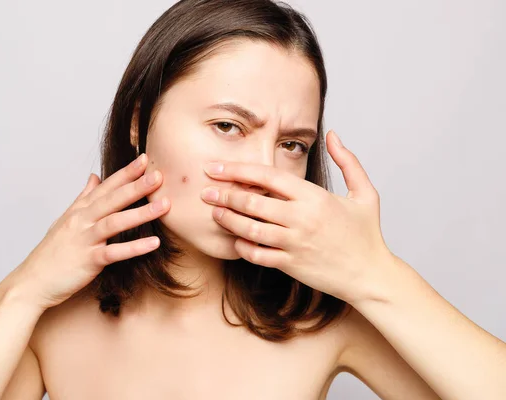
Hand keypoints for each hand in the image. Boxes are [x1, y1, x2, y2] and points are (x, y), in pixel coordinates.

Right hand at [6, 153, 170, 310]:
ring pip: (115, 222)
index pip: (105, 187)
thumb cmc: (52, 253)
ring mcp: (84, 240)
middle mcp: (82, 221)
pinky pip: (114, 252)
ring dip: (141, 213)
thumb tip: (94, 177)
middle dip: (136, 186)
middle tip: (159, 175)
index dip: (125, 173)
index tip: (144, 159)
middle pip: (112, 199)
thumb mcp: (66, 220)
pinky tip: (154, 243)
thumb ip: (83, 198)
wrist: (32, 282)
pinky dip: (135, 248)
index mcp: (79, 211)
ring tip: (164, 205)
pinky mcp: (88, 261)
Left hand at [199, 130, 392, 304]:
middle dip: (224, 194)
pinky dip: (242, 247)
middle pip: (252, 202)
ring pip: (249, 229)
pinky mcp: (290, 265)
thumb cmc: (367, 234)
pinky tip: (235, 240)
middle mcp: (300, 219)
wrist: (371, 275)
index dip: (237, 170)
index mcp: (314, 197)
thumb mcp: (365, 193)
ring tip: (214, 212)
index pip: (267, 176)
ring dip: (227, 219)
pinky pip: (257, 255)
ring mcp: (294, 243)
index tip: (216, 168)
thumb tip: (333, 134)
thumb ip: (348, 161)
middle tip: (204, 191)